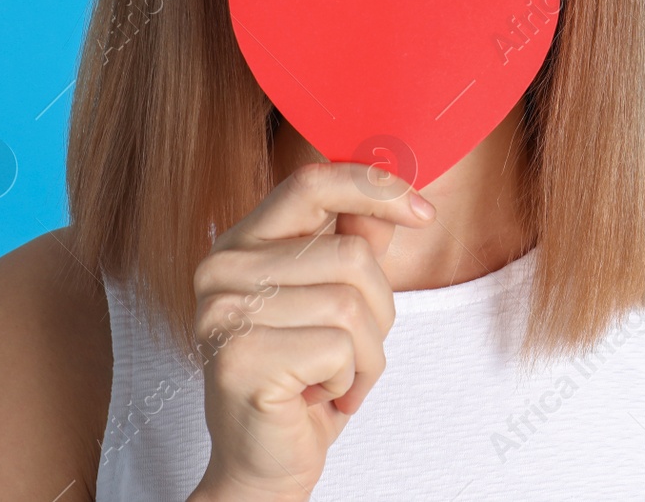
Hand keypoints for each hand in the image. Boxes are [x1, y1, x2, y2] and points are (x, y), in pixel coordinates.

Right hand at [185, 161, 435, 501]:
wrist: (263, 461)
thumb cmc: (303, 377)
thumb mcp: (336, 300)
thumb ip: (356, 242)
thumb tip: (396, 194)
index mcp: (242, 242)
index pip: (312, 182)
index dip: (375, 188)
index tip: (423, 212)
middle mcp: (222, 268)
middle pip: (350, 255)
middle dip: (377, 311)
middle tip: (353, 352)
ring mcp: (224, 312)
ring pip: (349, 305)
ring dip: (366, 354)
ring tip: (336, 378)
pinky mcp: (239, 358)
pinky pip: (338, 348)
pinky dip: (349, 381)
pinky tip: (320, 397)